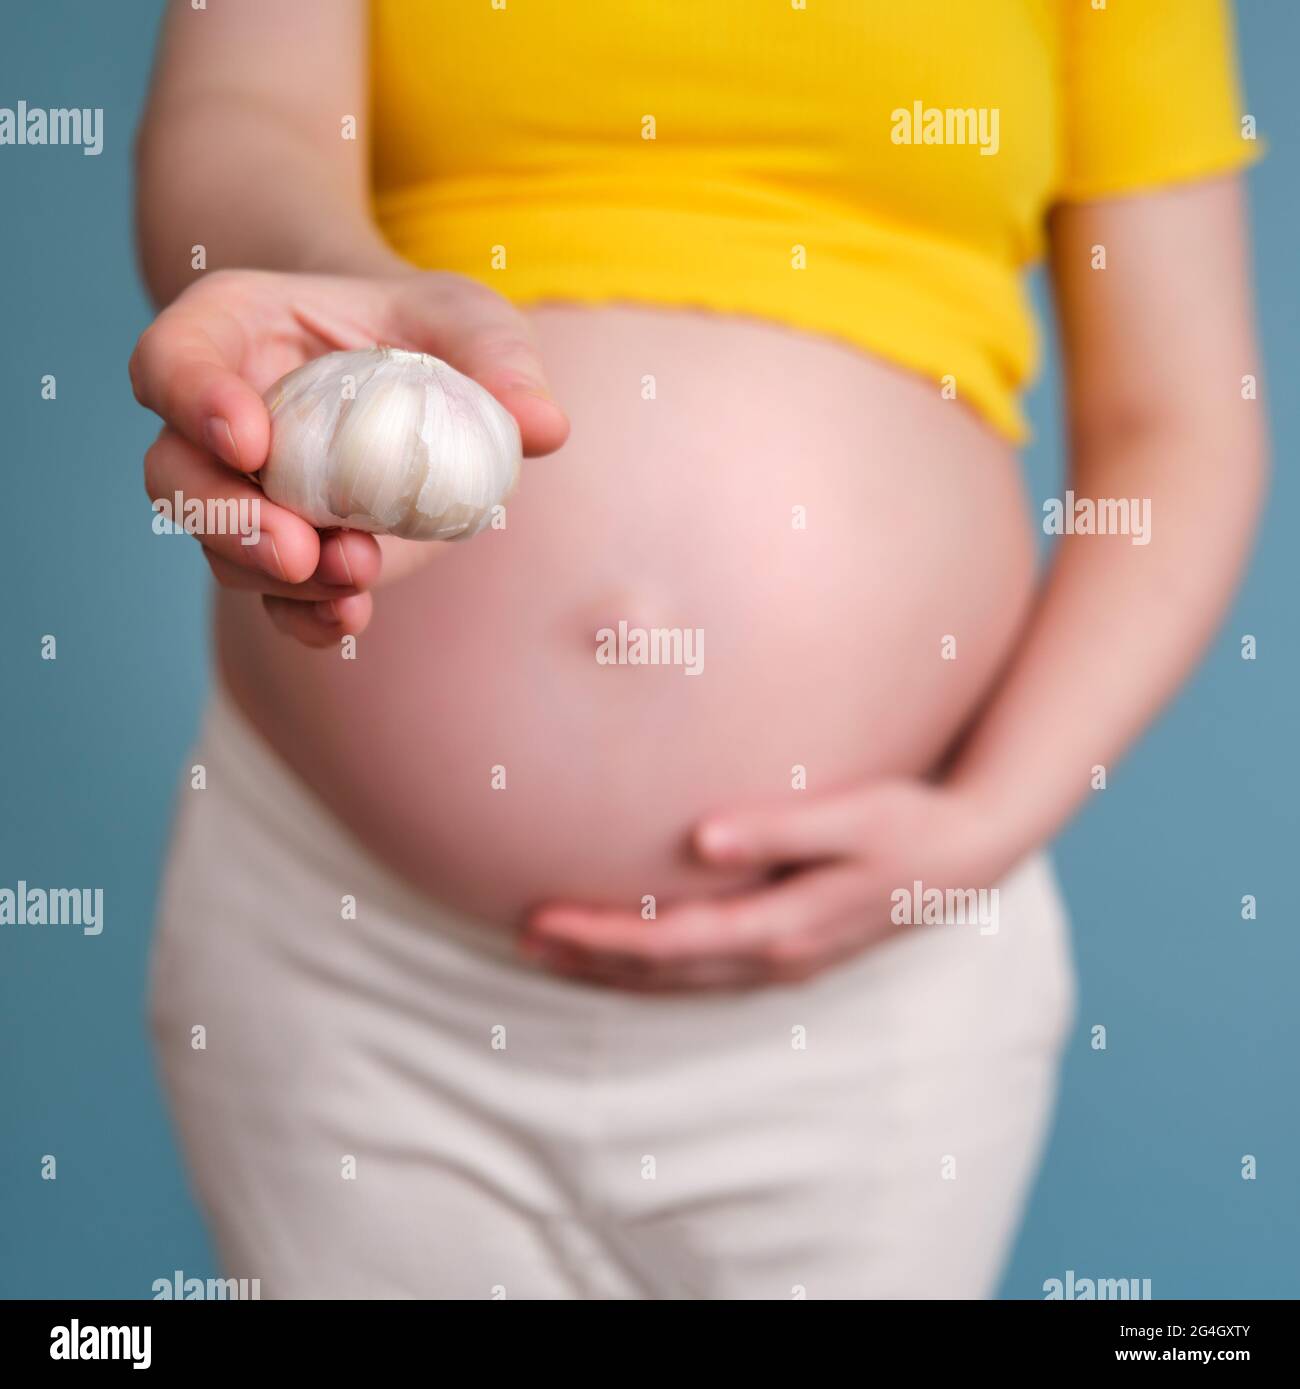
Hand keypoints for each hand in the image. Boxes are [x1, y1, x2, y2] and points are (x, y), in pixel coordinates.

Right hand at [130, 267, 568, 645]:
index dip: (193, 399)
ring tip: (357, 575)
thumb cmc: (428, 331)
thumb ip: (498, 360)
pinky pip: (275, 597)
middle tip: (294, 548)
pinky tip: (351, 620)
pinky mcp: (294, 553)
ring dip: (281, 576)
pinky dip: (306, 617)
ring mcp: (248, 496)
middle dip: (225, 519)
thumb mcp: (470, 320)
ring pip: (221, 548)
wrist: (421, 380)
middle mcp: (217, 421)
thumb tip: (543, 427)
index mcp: (231, 333)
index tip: (251, 441)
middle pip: (175, 474)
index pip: (172, 360)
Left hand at [521, 780, 1020, 990]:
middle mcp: (775, 956)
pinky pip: (703, 971)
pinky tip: (629, 953)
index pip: (670, 941)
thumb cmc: (910, 826)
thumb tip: (703, 840)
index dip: (602, 934)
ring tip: (554, 950)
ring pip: (679, 980)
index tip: (541, 917)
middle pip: (662, 972)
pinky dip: (655, 969)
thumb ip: (779, 828)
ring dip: (615, 969)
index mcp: (783, 927)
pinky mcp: (788, 949)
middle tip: (523, 938)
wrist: (969, 856)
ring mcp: (782, 960)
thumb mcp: (854, 818)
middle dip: (591, 958)